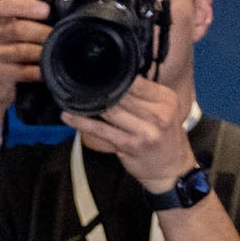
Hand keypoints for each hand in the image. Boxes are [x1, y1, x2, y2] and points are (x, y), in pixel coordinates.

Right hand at [0, 0, 52, 120]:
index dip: (25, 6)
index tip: (45, 10)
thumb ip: (35, 2)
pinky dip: (37, 71)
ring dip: (42, 52)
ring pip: (21, 51)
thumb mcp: (18, 25)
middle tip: (60, 36)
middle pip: (18, 29)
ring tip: (56, 53)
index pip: (4, 6)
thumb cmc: (9, 51)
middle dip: (43, 33)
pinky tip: (46, 71)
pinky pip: (20, 71)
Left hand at [70, 67, 198, 191]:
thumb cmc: (164, 137)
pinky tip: (68, 116)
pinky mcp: (129, 145)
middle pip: (122, 95)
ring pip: (109, 111)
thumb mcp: (164, 111)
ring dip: (87, 104)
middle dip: (99, 89)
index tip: (96, 72)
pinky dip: (82, 122)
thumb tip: (116, 80)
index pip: (137, 82)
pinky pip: (100, 130)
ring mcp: (144, 130)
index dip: (115, 76)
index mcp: (166, 99)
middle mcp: (158, 113)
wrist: (171, 168)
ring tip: (71, 97)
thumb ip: (144, 97)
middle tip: (78, 82)